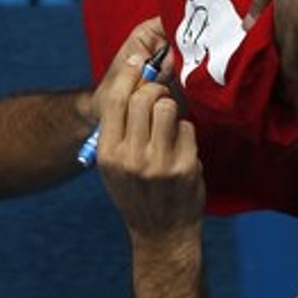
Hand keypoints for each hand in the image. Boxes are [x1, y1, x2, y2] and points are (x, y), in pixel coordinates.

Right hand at [94, 21, 202, 240]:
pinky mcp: (185, 167)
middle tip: (160, 97)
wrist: (161, 235)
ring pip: (168, 108)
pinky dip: (186, 133)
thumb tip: (134, 80)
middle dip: (155, 91)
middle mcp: (131, 157)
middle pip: (144, 98)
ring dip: (171, 110)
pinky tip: (182, 148)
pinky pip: (188, 128)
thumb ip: (119, 129)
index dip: (128, 76)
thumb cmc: (137, 194)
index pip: (115, 101)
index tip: (139, 63)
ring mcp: (160, 163)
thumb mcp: (114, 167)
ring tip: (170, 124)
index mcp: (109, 154)